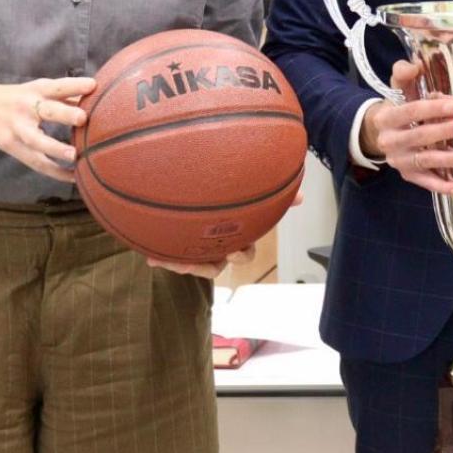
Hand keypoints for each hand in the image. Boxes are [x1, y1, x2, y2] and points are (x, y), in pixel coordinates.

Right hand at [0, 76, 96, 181]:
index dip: (75, 85)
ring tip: (75, 156)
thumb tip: (100, 98)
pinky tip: (74, 177)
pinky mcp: (11, 146)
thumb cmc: (21, 97)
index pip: (57, 86)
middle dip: (64, 114)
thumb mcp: (40, 90)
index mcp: (37, 91)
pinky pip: (34, 162)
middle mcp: (27, 107)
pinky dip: (54, 171)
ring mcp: (17, 128)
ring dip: (55, 148)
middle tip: (83, 118)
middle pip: (46, 111)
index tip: (94, 85)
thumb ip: (67, 95)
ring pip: (35, 140)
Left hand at [144, 186, 304, 278]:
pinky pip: (170, 258)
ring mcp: (195, 247)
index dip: (241, 254)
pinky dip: (162, 258)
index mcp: (235, 236)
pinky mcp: (175, 246)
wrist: (191, 187)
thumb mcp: (250, 193)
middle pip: (216, 265)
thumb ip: (274, 198)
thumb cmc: (227, 193)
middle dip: (208, 265)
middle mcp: (216, 245)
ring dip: (183, 265)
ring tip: (171, 261)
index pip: (243, 252)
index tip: (235, 249)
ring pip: (192, 265)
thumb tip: (301, 197)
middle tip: (197, 260)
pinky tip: (151, 257)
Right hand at [360, 59, 452, 194]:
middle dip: (446, 131)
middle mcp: (390, 141)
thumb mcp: (399, 88)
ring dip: (450, 159)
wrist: (380, 134)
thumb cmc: (399, 108)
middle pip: (421, 136)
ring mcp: (399, 161)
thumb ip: (404, 74)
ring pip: (426, 161)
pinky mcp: (409, 175)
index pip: (410, 111)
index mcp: (387, 117)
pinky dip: (445, 186)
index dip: (433, 108)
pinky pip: (428, 182)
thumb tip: (415, 65)